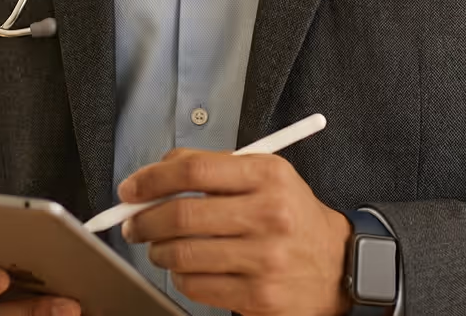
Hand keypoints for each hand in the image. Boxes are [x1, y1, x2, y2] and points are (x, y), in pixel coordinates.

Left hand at [117, 148, 352, 315]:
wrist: (335, 265)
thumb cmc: (289, 214)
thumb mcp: (264, 175)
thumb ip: (213, 169)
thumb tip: (155, 174)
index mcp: (267, 174)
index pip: (194, 170)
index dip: (153, 178)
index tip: (131, 188)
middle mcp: (267, 214)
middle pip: (183, 215)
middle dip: (144, 220)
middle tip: (132, 223)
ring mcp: (263, 258)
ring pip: (183, 255)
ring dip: (158, 251)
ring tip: (158, 247)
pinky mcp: (258, 295)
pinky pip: (197, 287)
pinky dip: (179, 277)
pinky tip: (185, 269)